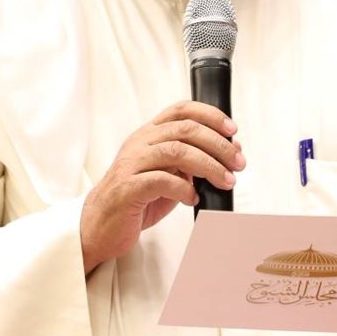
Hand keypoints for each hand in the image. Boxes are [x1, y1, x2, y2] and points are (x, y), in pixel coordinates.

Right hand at [80, 101, 244, 273]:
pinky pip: (162, 180)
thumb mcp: (166, 174)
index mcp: (148, 134)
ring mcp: (131, 164)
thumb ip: (189, 161)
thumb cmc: (136, 199)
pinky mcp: (127, 188)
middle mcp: (139, 143)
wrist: (99, 225)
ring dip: (209, 165)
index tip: (232, 130)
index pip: (180, 110)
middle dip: (218, 145)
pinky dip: (184, 188)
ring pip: (177, 151)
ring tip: (224, 181)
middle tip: (237, 163)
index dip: (210, 115)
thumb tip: (227, 153)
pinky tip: (193, 198)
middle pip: (185, 129)